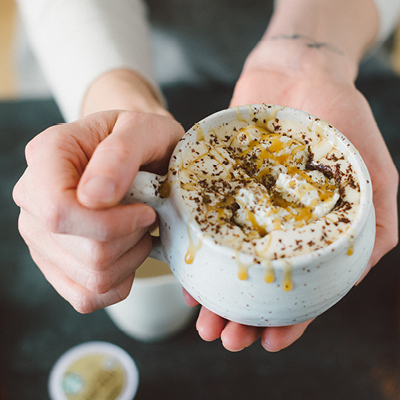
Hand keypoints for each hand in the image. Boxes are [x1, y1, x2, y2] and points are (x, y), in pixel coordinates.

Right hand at [13, 110, 184, 312]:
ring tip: (139, 229)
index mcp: (48, 156)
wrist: (140, 152)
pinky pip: (86, 296)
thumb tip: (93, 196)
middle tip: (146, 214)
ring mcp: (41, 235)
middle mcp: (34, 198)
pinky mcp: (56, 262)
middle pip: (83, 251)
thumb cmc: (143, 139)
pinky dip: (119, 281)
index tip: (146, 211)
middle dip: (131, 238)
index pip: (60, 211)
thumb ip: (120, 153)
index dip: (111, 223)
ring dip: (130, 259)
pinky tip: (128, 252)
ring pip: (90, 278)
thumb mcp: (144, 129)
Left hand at [188, 41, 397, 351]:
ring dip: (215, 295)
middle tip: (225, 338)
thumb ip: (374, 228)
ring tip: (203, 322)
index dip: (291, 320)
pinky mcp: (218, 187)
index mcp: (311, 231)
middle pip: (258, 282)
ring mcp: (245, 208)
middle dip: (242, 316)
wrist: (298, 71)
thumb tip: (354, 277)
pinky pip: (203, 226)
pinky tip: (186, 275)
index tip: (270, 343)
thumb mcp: (373, 176)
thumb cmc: (342, 119)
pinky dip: (195, 252)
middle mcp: (276, 226)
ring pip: (227, 263)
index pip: (303, 288)